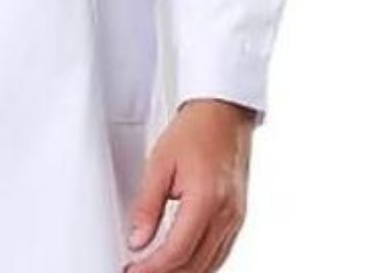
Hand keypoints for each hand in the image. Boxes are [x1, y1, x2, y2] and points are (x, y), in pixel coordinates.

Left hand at [124, 99, 255, 272]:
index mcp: (207, 200)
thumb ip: (147, 204)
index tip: (133, 270)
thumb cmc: (193, 131)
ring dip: (183, 272)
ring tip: (155, 270)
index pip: (178, 251)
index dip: (153, 268)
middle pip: (196, 265)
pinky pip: (220, 253)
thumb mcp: (159, 162)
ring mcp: (236, 219)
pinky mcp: (238, 218)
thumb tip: (137, 239)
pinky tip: (182, 263)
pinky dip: (200, 264)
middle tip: (137, 272)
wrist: (224, 115)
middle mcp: (227, 215)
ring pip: (211, 264)